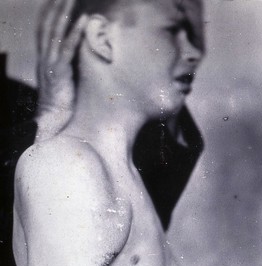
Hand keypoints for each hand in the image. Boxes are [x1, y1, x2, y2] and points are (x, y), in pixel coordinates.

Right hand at [36, 0, 86, 140]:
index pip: (44, 30)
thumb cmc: (62, 106)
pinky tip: (83, 20)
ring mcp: (50, 65)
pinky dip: (74, 33)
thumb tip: (82, 55)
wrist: (53, 124)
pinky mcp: (58, 73)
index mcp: (44, 60)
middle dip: (56, 7)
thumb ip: (69, 67)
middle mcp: (44, 59)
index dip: (50, 13)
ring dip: (64, 13)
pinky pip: (67, 49)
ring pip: (56, 32)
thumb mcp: (64, 82)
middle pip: (48, 25)